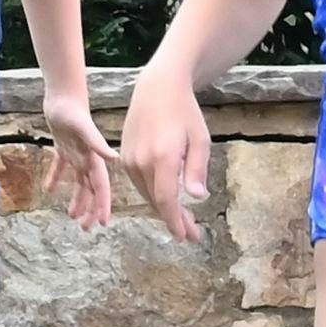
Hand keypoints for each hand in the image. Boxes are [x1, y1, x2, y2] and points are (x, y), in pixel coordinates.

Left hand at [40, 87, 119, 228]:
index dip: (102, 205)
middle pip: (90, 189)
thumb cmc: (73, 111)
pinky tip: (48, 190)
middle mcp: (87, 158)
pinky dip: (55, 178)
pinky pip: (59, 166)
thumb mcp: (84, 128)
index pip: (100, 187)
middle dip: (90, 208)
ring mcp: (75, 153)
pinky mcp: (63, 146)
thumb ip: (97, 144)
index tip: (102, 223)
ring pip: (77, 182)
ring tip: (72, 216)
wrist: (63, 94)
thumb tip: (115, 158)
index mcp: (94, 159)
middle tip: (85, 228)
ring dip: (76, 199)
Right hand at [118, 69, 209, 242]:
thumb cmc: (184, 113)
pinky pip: (139, 183)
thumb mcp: (200, 140)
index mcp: (163, 158)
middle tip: (191, 233)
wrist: (157, 90)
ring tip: (183, 219)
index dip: (176, 221)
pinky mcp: (125, 156)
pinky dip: (153, 195)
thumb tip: (197, 197)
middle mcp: (141, 162)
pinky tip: (166, 198)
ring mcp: (129, 159)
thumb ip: (197, 170)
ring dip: (163, 209)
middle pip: (155, 201)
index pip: (166, 200)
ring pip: (146, 194)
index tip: (187, 236)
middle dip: (173, 220)